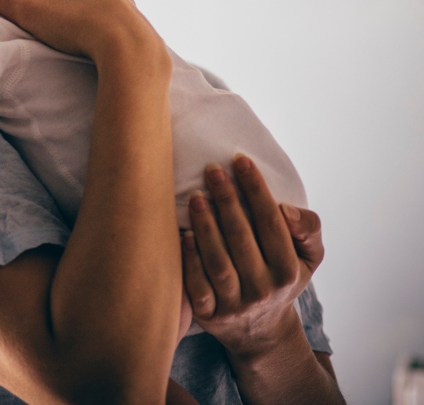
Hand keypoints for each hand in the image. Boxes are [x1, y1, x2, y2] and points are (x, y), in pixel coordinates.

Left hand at [181, 154, 323, 361]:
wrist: (260, 330)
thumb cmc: (281, 278)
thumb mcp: (308, 257)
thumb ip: (307, 229)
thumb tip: (286, 210)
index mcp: (289, 271)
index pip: (271, 223)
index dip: (256, 189)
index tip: (240, 160)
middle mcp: (263, 289)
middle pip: (242, 238)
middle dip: (227, 200)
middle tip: (212, 169)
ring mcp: (235, 304)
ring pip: (218, 262)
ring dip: (205, 226)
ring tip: (195, 196)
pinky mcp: (210, 314)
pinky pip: (197, 286)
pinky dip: (190, 259)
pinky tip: (183, 234)